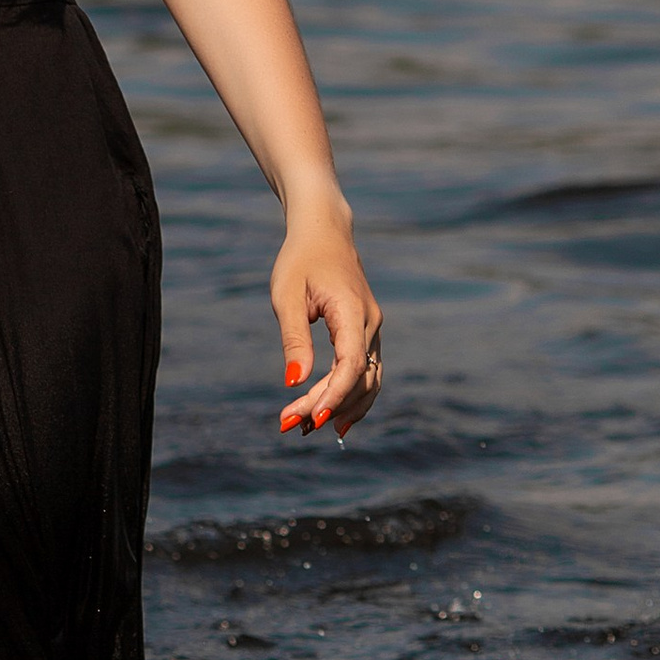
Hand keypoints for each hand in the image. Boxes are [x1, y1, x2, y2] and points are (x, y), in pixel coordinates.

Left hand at [273, 213, 382, 439]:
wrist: (324, 232)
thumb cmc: (300, 260)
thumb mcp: (287, 296)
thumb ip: (294, 339)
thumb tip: (294, 383)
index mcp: (352, 312)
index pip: (351, 364)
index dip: (334, 395)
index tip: (310, 418)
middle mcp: (371, 324)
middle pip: (358, 378)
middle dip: (327, 405)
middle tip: (291, 426)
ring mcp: (372, 329)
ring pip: (368, 380)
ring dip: (342, 406)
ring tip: (307, 427)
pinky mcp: (366, 332)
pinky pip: (366, 371)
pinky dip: (351, 395)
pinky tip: (333, 415)